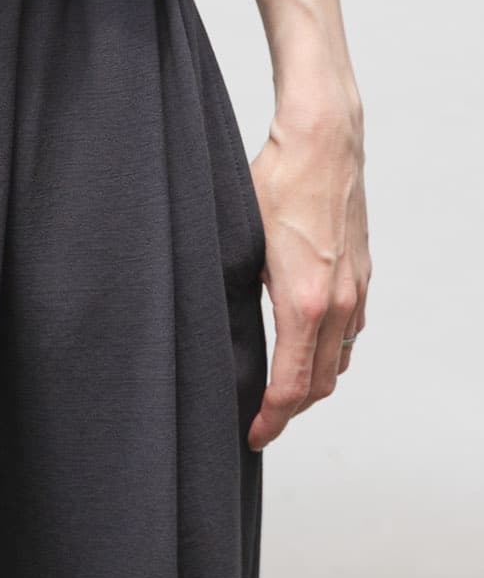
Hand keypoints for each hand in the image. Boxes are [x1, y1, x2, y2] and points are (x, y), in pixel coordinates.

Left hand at [246, 93, 370, 450]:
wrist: (324, 143)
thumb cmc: (276, 181)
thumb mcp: (240, 237)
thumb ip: (235, 287)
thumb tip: (215, 319)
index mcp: (305, 302)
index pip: (292, 386)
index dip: (271, 418)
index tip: (252, 434)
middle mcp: (339, 304)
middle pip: (321, 384)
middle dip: (290, 410)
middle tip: (260, 420)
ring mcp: (356, 290)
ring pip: (340, 360)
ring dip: (313, 383)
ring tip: (280, 391)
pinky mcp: (362, 274)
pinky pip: (351, 332)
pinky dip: (330, 352)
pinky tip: (308, 347)